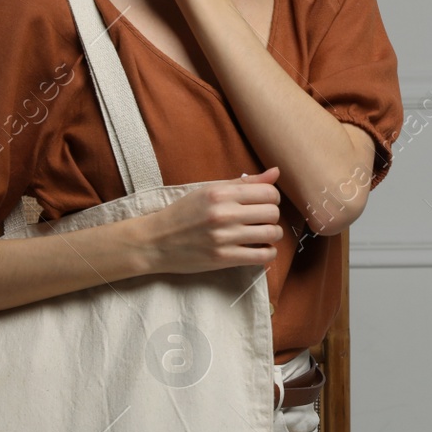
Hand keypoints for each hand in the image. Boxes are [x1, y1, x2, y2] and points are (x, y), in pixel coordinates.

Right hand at [143, 167, 283, 275]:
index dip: (272, 198)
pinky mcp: (223, 258)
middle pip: (273, 212)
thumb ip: (243, 183)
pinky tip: (259, 249)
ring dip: (273, 235)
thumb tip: (276, 172)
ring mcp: (224, 237)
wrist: (155, 241)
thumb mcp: (208, 190)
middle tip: (263, 220)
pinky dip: (268, 253)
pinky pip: (262, 256)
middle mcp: (223, 213)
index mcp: (220, 193)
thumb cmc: (183, 213)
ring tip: (263, 235)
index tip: (264, 204)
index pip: (268, 192)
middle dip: (273, 217)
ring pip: (271, 233)